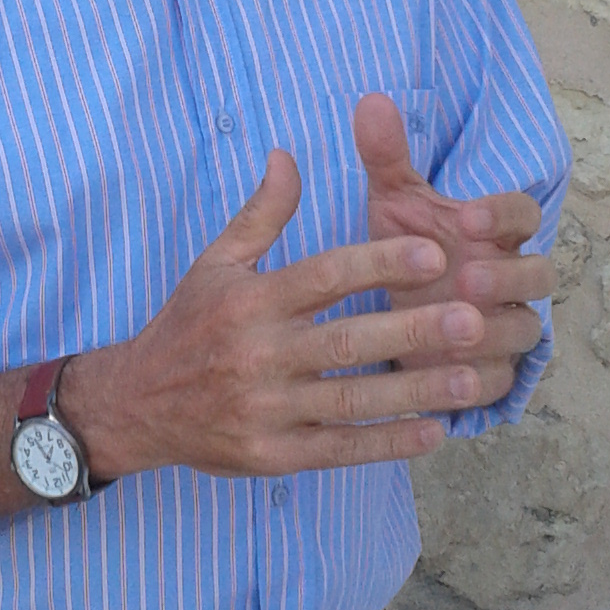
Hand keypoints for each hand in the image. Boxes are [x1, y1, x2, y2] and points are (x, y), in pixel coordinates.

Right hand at [62, 151, 497, 480]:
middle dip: (413, 329)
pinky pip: (338, 449)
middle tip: (474, 318)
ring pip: (352, 400)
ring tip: (475, 378)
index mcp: (250, 300)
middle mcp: (258, 354)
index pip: (323, 276)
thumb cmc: (186, 325)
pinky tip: (435, 432)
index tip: (435, 251)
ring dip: (416, 391)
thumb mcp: (215, 262)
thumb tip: (287, 154)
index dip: (379, 262)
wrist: (134, 405)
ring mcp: (265, 409)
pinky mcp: (271, 455)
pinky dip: (387, 444)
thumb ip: (261, 213)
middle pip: (347, 341)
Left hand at [352, 93, 549, 411]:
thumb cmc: (404, 253)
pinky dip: (483, 379)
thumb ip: (387, 158)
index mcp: (496, 231)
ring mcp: (507, 327)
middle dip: (509, 276)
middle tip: (469, 277)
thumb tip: (371, 100)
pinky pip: (503, 380)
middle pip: (542, 275)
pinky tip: (455, 377)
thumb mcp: (392, 205)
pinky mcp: (492, 373)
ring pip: (527, 330)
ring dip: (499, 329)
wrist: (393, 320)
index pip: (522, 213)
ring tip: (461, 327)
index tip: (467, 216)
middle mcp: (513, 278)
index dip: (501, 214)